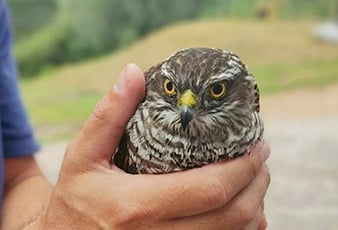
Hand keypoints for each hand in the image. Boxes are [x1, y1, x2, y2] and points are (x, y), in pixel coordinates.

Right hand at [36, 64, 270, 228]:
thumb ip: (108, 114)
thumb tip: (133, 73)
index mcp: (135, 208)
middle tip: (261, 159)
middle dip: (257, 185)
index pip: (209, 189)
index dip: (243, 168)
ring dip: (254, 207)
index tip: (258, 147)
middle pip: (232, 217)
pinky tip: (245, 211)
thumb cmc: (76, 199)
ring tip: (255, 180)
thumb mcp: (82, 155)